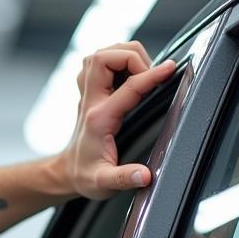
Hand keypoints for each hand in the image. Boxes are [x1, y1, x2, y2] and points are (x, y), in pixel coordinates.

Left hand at [61, 42, 176, 199]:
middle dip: (133, 57)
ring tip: (142, 73)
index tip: (171, 69)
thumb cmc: (85, 176)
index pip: (128, 86)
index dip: (152, 75)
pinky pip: (99, 63)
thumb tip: (145, 175)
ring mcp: (88, 95)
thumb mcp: (104, 183)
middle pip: (104, 56)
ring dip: (123, 55)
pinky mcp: (90, 93)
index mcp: (100, 119)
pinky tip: (128, 75)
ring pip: (100, 54)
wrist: (67, 173)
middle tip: (151, 75)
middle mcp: (91, 101)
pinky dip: (115, 60)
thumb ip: (124, 178)